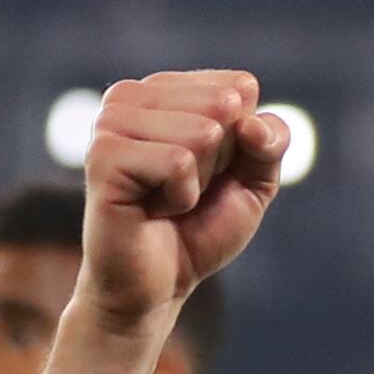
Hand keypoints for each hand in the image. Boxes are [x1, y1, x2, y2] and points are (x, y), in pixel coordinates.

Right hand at [80, 72, 290, 331]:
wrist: (158, 286)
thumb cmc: (199, 228)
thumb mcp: (254, 181)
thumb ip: (270, 142)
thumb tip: (249, 122)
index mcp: (164, 88)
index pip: (241, 87)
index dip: (242, 141)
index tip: (210, 172)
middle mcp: (130, 95)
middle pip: (224, 105)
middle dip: (220, 161)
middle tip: (185, 189)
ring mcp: (110, 122)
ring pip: (202, 132)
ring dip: (198, 182)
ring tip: (166, 199)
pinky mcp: (103, 154)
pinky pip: (177, 163)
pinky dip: (180, 198)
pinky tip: (152, 209)